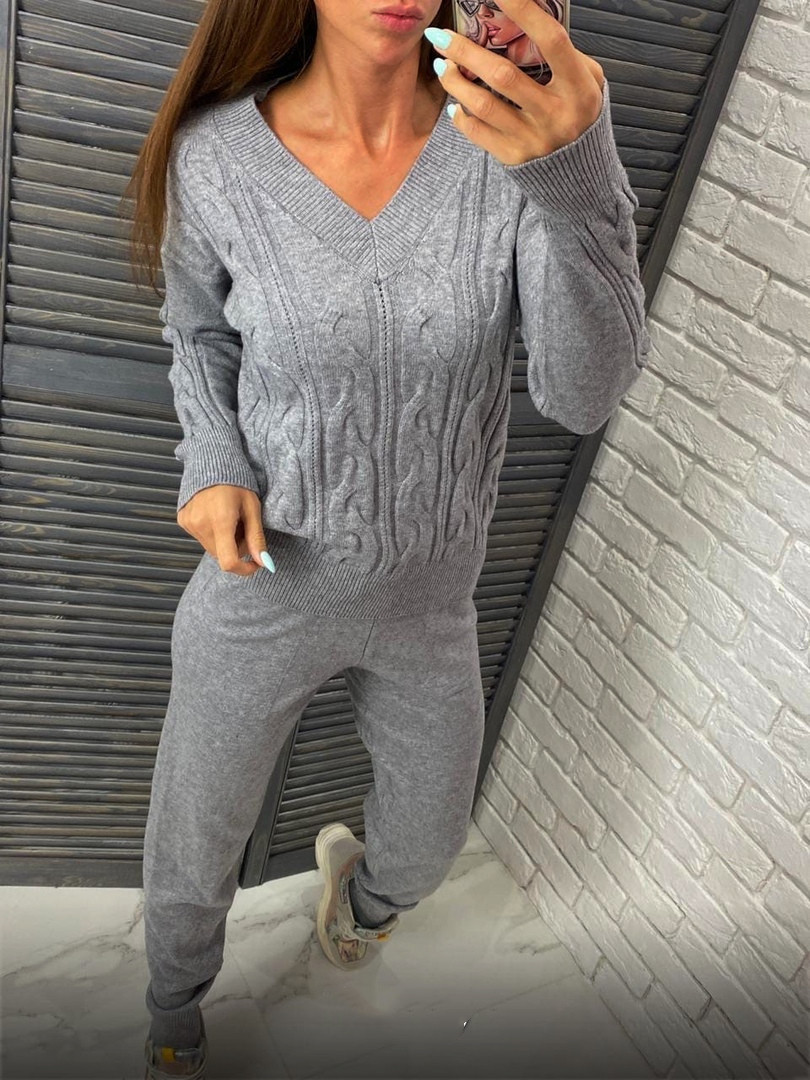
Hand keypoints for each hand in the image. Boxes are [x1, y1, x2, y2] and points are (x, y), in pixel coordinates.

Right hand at [177, 485, 273, 575]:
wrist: (212, 460)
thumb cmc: (236, 481)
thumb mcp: (252, 507)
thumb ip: (256, 537)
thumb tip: (263, 562)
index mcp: (221, 521)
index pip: (229, 562)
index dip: (244, 569)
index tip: (255, 564)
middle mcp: (201, 524)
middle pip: (221, 556)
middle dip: (237, 549)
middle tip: (244, 528)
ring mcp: (189, 523)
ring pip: (211, 548)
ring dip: (224, 542)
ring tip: (230, 519)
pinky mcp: (183, 520)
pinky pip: (201, 537)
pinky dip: (212, 533)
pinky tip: (216, 515)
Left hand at [425, 0, 605, 165]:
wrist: (581, 175)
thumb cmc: (580, 115)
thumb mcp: (588, 83)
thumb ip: (565, 57)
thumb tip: (526, 24)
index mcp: (578, 87)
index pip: (551, 40)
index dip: (524, 11)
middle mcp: (555, 114)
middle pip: (503, 76)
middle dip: (466, 52)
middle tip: (442, 35)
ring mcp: (533, 139)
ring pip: (483, 105)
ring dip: (455, 82)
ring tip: (442, 64)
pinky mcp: (514, 158)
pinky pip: (478, 133)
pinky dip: (461, 115)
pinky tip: (455, 103)